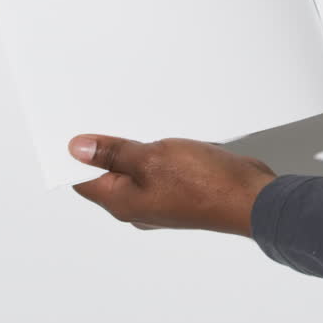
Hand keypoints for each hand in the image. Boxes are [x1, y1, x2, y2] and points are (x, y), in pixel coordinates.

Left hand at [68, 134, 275, 235]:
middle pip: (108, 175)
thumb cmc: (203, 183)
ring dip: (134, 147)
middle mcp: (137, 206)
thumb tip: (77, 150)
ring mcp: (159, 201)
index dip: (73, 156)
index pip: (82, 180)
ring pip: (135, 170)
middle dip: (104, 148)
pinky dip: (156, 152)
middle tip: (102, 116)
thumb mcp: (150, 158)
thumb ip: (113, 153)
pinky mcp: (180, 192)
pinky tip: (163, 135)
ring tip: (136, 121)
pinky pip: (158, 169)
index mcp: (121, 203)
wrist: (250, 198)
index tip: (72, 129)